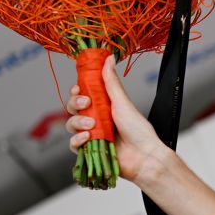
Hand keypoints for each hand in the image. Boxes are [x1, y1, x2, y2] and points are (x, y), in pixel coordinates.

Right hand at [65, 54, 168, 183]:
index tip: (78, 88)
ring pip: (71, 125)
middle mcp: (96, 119)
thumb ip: (111, 82)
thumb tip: (108, 59)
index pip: (82, 95)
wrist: (144, 155)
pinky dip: (77, 140)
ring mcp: (92, 135)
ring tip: (92, 125)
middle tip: (86, 104)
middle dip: (75, 104)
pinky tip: (87, 137)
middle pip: (73, 109)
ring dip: (78, 123)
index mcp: (103, 106)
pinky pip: (73, 144)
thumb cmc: (138, 130)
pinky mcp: (89, 151)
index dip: (77, 92)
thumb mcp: (122, 102)